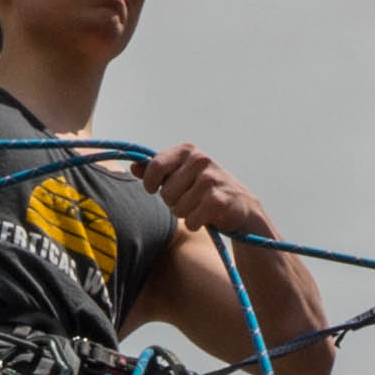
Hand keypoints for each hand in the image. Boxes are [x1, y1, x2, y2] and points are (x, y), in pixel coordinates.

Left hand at [135, 141, 273, 238]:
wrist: (241, 206)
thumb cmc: (204, 190)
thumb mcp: (180, 175)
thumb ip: (157, 170)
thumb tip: (133, 166)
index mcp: (188, 151)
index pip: (155, 166)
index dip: (150, 183)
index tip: (154, 189)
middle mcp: (200, 160)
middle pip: (165, 192)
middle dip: (173, 202)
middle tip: (189, 199)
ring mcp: (210, 179)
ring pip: (177, 208)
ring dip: (185, 214)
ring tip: (199, 207)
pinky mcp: (218, 200)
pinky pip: (191, 221)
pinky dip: (195, 223)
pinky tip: (207, 217)